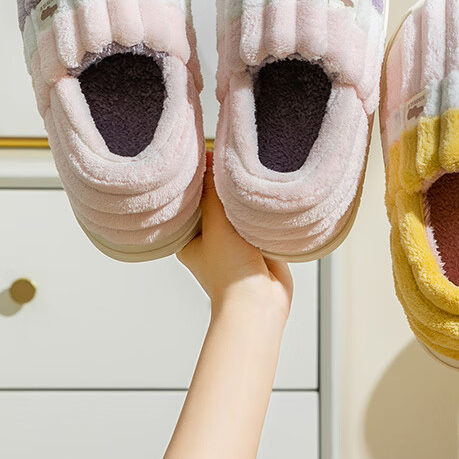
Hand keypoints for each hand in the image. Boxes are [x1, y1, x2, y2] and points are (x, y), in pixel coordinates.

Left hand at [178, 151, 293, 316]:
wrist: (260, 302)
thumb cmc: (229, 274)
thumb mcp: (216, 225)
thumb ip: (213, 192)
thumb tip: (209, 159)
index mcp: (190, 236)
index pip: (193, 198)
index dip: (201, 179)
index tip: (210, 156)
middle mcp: (212, 237)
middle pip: (218, 201)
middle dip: (227, 188)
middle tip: (234, 164)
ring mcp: (236, 240)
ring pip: (241, 209)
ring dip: (248, 200)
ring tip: (252, 180)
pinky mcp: (258, 242)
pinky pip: (260, 219)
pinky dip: (264, 211)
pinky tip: (267, 198)